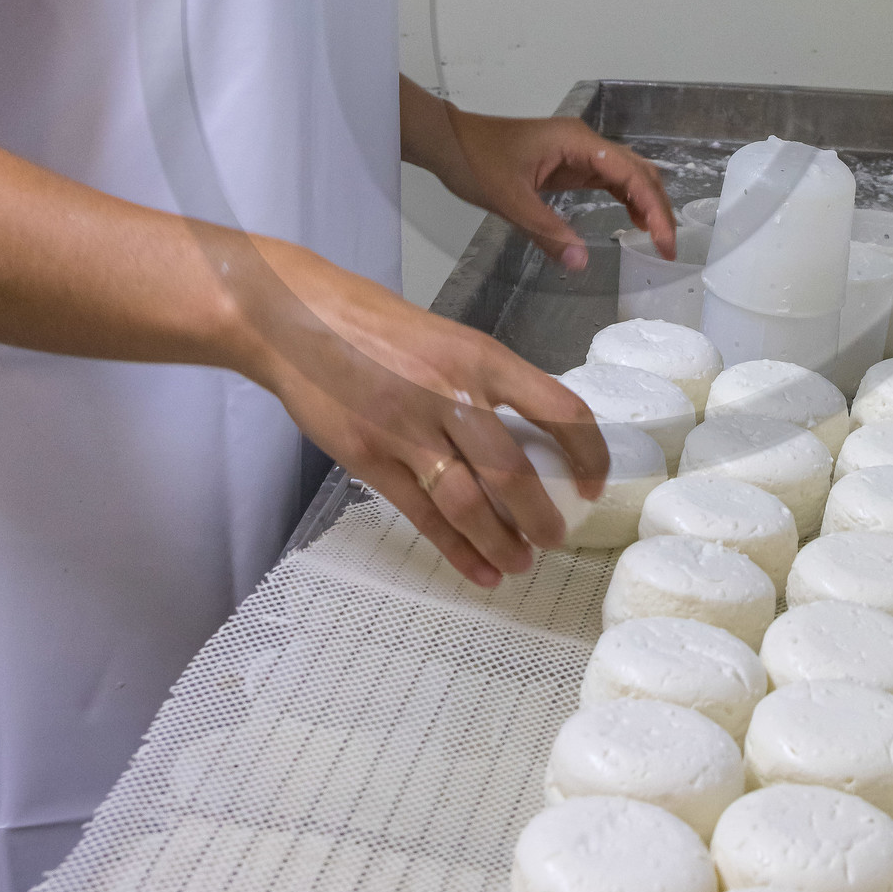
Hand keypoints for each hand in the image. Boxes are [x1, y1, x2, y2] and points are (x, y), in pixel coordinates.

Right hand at [240, 237, 608, 587]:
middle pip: (514, 473)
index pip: (559, 409)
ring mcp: (408, 431)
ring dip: (503, 543)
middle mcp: (451, 394)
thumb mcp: (448, 339)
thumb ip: (487, 383)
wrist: (297, 320)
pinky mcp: (370, 460)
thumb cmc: (376, 327)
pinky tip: (479, 571)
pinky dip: (457, 551)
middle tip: (557, 537)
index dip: (588, 452)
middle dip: (543, 517)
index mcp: (481, 357)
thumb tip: (531, 436)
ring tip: (522, 562)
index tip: (595, 480)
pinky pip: (424, 517)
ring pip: (470, 505)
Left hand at [435, 107, 676, 273]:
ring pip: (628, 175)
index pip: (631, 175)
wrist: (449, 142)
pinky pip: (608, 180)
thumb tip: (581, 263)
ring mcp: (578, 152)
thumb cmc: (475, 161)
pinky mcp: (568, 163)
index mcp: (577, 142)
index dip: (653, 209)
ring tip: (658, 240)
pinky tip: (634, 222)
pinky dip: (626, 200)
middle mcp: (584, 143)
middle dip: (658, 208)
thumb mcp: (510, 200)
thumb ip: (547, 231)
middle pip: (638, 172)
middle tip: (668, 248)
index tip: (664, 242)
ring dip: (646, 203)